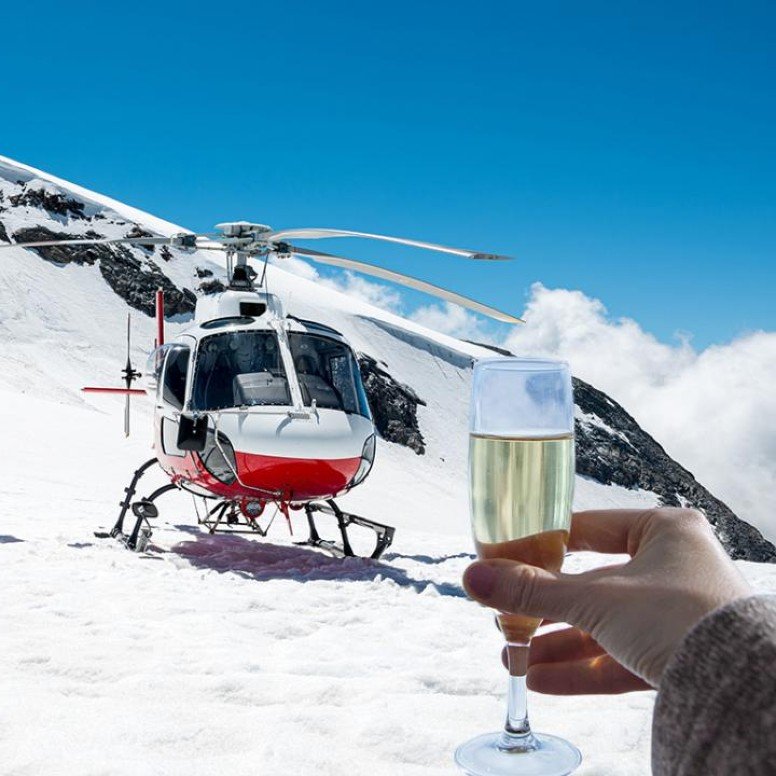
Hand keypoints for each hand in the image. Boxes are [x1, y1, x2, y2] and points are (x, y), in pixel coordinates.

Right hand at [463, 509, 751, 689]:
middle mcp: (672, 570)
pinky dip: (580, 669)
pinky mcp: (676, 657)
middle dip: (545, 608)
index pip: (590, 529)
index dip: (545, 543)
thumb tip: (472, 578)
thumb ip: (533, 590)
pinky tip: (540, 680)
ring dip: (556, 644)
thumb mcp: (596, 597)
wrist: (740, 687)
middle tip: (505, 615)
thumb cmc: (680, 616)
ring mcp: (676, 616)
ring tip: (512, 658)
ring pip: (602, 626)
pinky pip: (619, 658)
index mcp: (664, 531)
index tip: (509, 555)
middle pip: (591, 584)